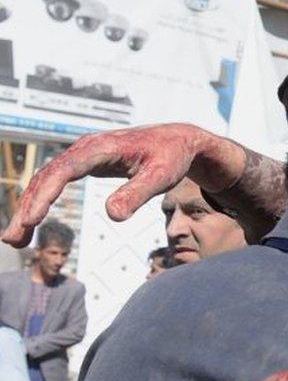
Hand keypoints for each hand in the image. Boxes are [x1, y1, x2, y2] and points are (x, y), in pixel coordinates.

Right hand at [1, 123, 244, 246]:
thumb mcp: (161, 176)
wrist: (178, 140)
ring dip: (28, 208)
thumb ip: (137, 194)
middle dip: (27, 208)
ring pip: (46, 180)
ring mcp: (82, 155)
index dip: (45, 195)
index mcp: (101, 148)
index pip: (64, 171)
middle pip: (46, 177)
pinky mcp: (85, 163)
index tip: (31, 220)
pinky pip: (55, 181)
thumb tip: (112, 216)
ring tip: (16, 240)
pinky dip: (40, 200)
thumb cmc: (172, 157)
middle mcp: (85, 148)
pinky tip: (31, 221)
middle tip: (13, 241)